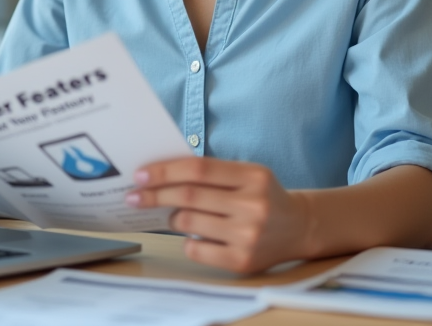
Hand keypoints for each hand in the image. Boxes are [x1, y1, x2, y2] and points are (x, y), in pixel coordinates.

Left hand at [125, 156, 310, 274]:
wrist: (299, 228)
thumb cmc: (262, 196)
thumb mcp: (247, 174)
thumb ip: (211, 173)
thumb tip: (160, 176)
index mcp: (253, 176)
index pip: (198, 169)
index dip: (165, 171)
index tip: (140, 175)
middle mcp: (253, 205)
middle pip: (189, 195)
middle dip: (155, 195)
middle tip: (133, 196)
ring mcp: (249, 235)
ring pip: (189, 222)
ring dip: (171, 217)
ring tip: (171, 215)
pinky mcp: (243, 261)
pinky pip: (197, 249)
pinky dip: (186, 240)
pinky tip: (190, 235)